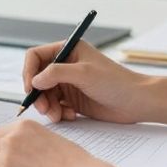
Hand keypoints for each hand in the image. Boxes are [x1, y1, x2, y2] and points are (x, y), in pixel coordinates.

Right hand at [21, 40, 150, 123]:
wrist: (137, 102)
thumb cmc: (115, 82)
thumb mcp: (84, 73)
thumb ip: (55, 74)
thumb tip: (34, 81)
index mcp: (68, 50)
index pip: (36, 56)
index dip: (29, 72)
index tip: (31, 89)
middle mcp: (66, 65)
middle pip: (37, 78)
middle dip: (38, 95)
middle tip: (44, 109)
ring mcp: (69, 83)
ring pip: (45, 95)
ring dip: (47, 107)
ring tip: (58, 116)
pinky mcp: (74, 100)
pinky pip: (55, 106)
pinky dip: (58, 113)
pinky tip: (71, 116)